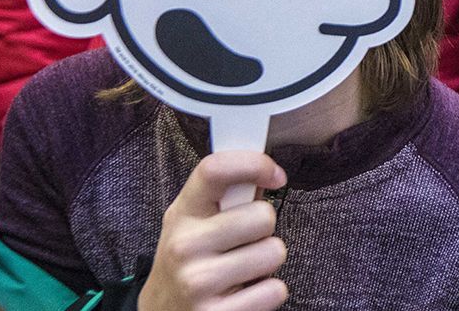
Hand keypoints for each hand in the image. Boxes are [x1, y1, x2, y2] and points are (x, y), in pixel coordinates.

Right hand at [138, 152, 288, 310]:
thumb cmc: (190, 260)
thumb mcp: (195, 222)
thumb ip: (226, 196)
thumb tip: (265, 170)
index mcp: (182, 215)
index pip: (215, 170)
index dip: (254, 164)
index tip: (276, 175)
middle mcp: (184, 246)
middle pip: (263, 215)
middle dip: (264, 229)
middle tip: (243, 244)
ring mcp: (198, 283)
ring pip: (275, 252)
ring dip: (267, 263)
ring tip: (241, 270)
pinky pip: (276, 290)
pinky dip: (268, 293)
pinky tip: (242, 294)